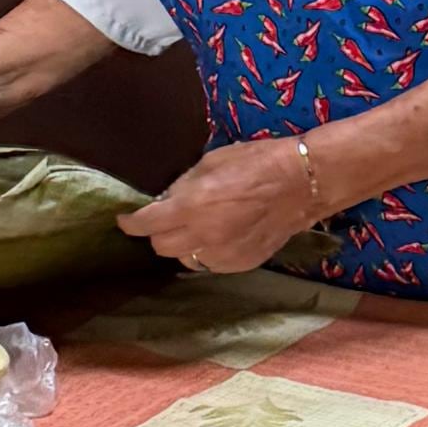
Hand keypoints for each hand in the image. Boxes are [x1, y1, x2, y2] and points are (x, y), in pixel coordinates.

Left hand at [123, 137, 318, 275]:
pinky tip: (221, 235)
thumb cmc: (257, 163)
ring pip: (185, 259)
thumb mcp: (211, 162)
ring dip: (184, 244)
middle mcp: (204, 236)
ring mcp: (223, 255)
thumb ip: (184, 185)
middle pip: (161, 247)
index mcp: (192, 207)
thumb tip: (166, 200)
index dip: (131, 223)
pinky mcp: (241, 264)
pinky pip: (211, 263)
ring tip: (197, 227)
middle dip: (158, 233)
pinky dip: (208, 251)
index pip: (146, 224)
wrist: (302, 184)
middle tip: (167, 218)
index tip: (125, 219)